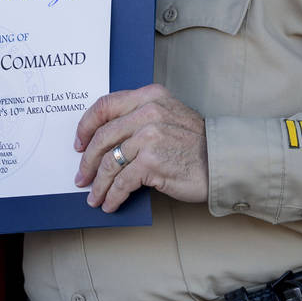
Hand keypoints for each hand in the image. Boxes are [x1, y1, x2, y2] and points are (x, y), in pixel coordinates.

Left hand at [74, 83, 207, 211]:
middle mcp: (147, 112)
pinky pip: (122, 182)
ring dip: (98, 184)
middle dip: (87, 161)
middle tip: (81, 176)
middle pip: (102, 137)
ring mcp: (149, 137)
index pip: (105, 105)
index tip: (79, 143)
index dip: (86, 126)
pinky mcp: (152, 162)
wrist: (222, 160)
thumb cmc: (195, 142)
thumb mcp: (168, 115)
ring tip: (94, 197)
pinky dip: (112, 196)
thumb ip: (140, 117)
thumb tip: (106, 140)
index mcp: (149, 97)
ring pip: (109, 162)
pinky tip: (110, 204)